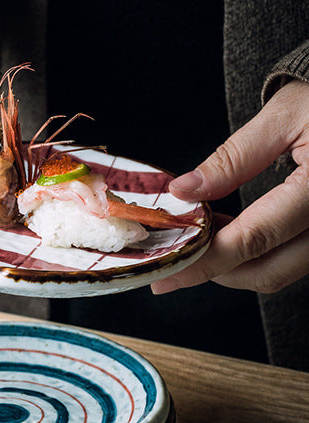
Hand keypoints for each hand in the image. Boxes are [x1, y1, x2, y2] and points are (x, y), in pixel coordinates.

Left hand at [151, 79, 308, 294]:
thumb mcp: (283, 116)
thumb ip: (233, 158)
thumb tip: (181, 192)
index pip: (253, 239)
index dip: (205, 261)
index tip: (166, 273)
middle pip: (266, 271)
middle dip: (215, 271)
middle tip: (175, 258)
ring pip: (277, 272)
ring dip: (233, 264)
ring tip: (200, 235)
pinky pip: (289, 260)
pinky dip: (253, 256)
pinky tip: (227, 231)